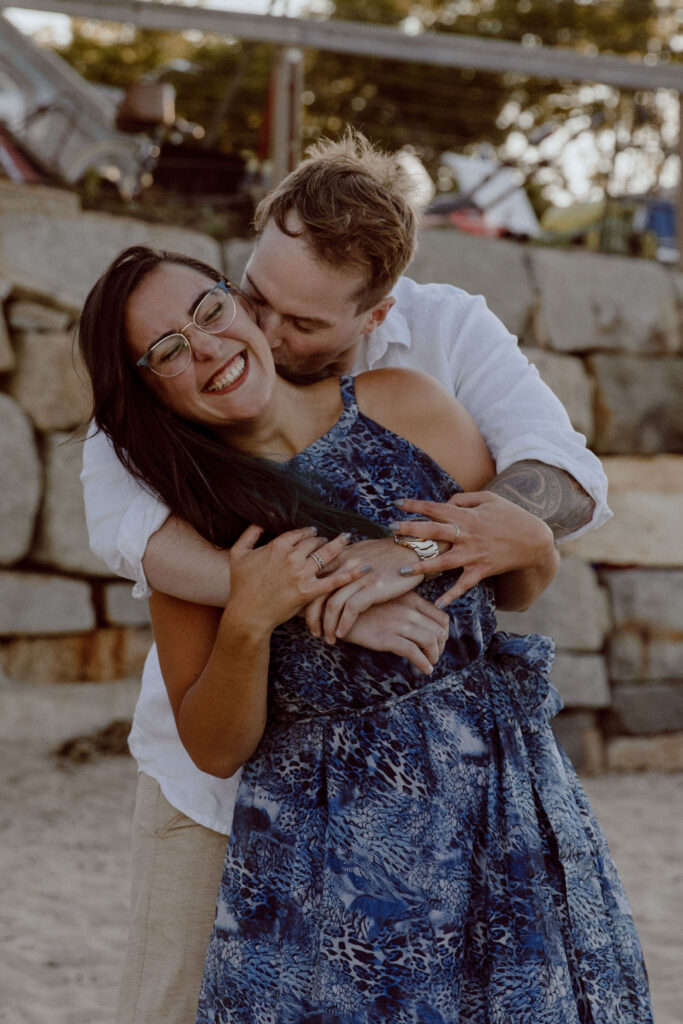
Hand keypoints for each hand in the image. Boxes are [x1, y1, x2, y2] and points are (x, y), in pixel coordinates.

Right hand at [228, 525, 370, 632]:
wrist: (247, 614)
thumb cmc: (241, 585)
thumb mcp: (239, 554)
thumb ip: (250, 533)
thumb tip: (261, 520)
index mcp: (277, 546)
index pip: (299, 533)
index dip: (307, 532)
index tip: (312, 533)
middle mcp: (292, 557)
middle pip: (314, 542)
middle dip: (322, 540)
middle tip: (327, 540)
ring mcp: (302, 574)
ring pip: (326, 555)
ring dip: (338, 546)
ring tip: (346, 540)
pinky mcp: (309, 591)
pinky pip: (333, 581)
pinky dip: (350, 574)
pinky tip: (363, 568)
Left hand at [304, 537, 424, 642]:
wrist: (411, 549)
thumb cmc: (386, 553)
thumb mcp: (359, 553)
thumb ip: (343, 564)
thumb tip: (331, 577)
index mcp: (339, 558)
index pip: (313, 581)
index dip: (307, 602)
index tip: (309, 617)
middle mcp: (345, 566)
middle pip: (317, 594)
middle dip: (312, 618)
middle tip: (315, 632)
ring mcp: (359, 576)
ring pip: (332, 605)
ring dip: (328, 626)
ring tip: (329, 639)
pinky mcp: (374, 587)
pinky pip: (351, 609)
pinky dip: (344, 624)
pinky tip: (343, 634)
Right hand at [342, 592, 449, 673]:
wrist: (339, 611)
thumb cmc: (365, 608)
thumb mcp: (389, 600)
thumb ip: (406, 607)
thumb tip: (422, 624)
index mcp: (411, 599)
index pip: (442, 618)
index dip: (444, 634)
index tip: (439, 643)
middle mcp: (408, 610)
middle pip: (439, 632)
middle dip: (441, 648)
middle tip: (434, 656)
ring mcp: (398, 623)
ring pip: (430, 642)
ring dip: (434, 657)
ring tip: (430, 663)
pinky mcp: (386, 637)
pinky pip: (414, 652)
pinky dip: (424, 663)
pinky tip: (425, 669)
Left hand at [391, 492, 554, 607]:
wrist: (535, 540)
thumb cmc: (510, 515)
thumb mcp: (489, 499)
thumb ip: (463, 499)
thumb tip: (444, 503)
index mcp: (467, 516)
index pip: (436, 508)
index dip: (415, 505)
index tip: (397, 503)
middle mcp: (467, 535)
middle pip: (433, 532)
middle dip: (411, 531)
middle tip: (391, 530)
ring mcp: (474, 554)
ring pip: (443, 561)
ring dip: (421, 567)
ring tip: (401, 571)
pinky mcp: (481, 570)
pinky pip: (463, 585)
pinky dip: (451, 595)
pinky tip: (438, 604)